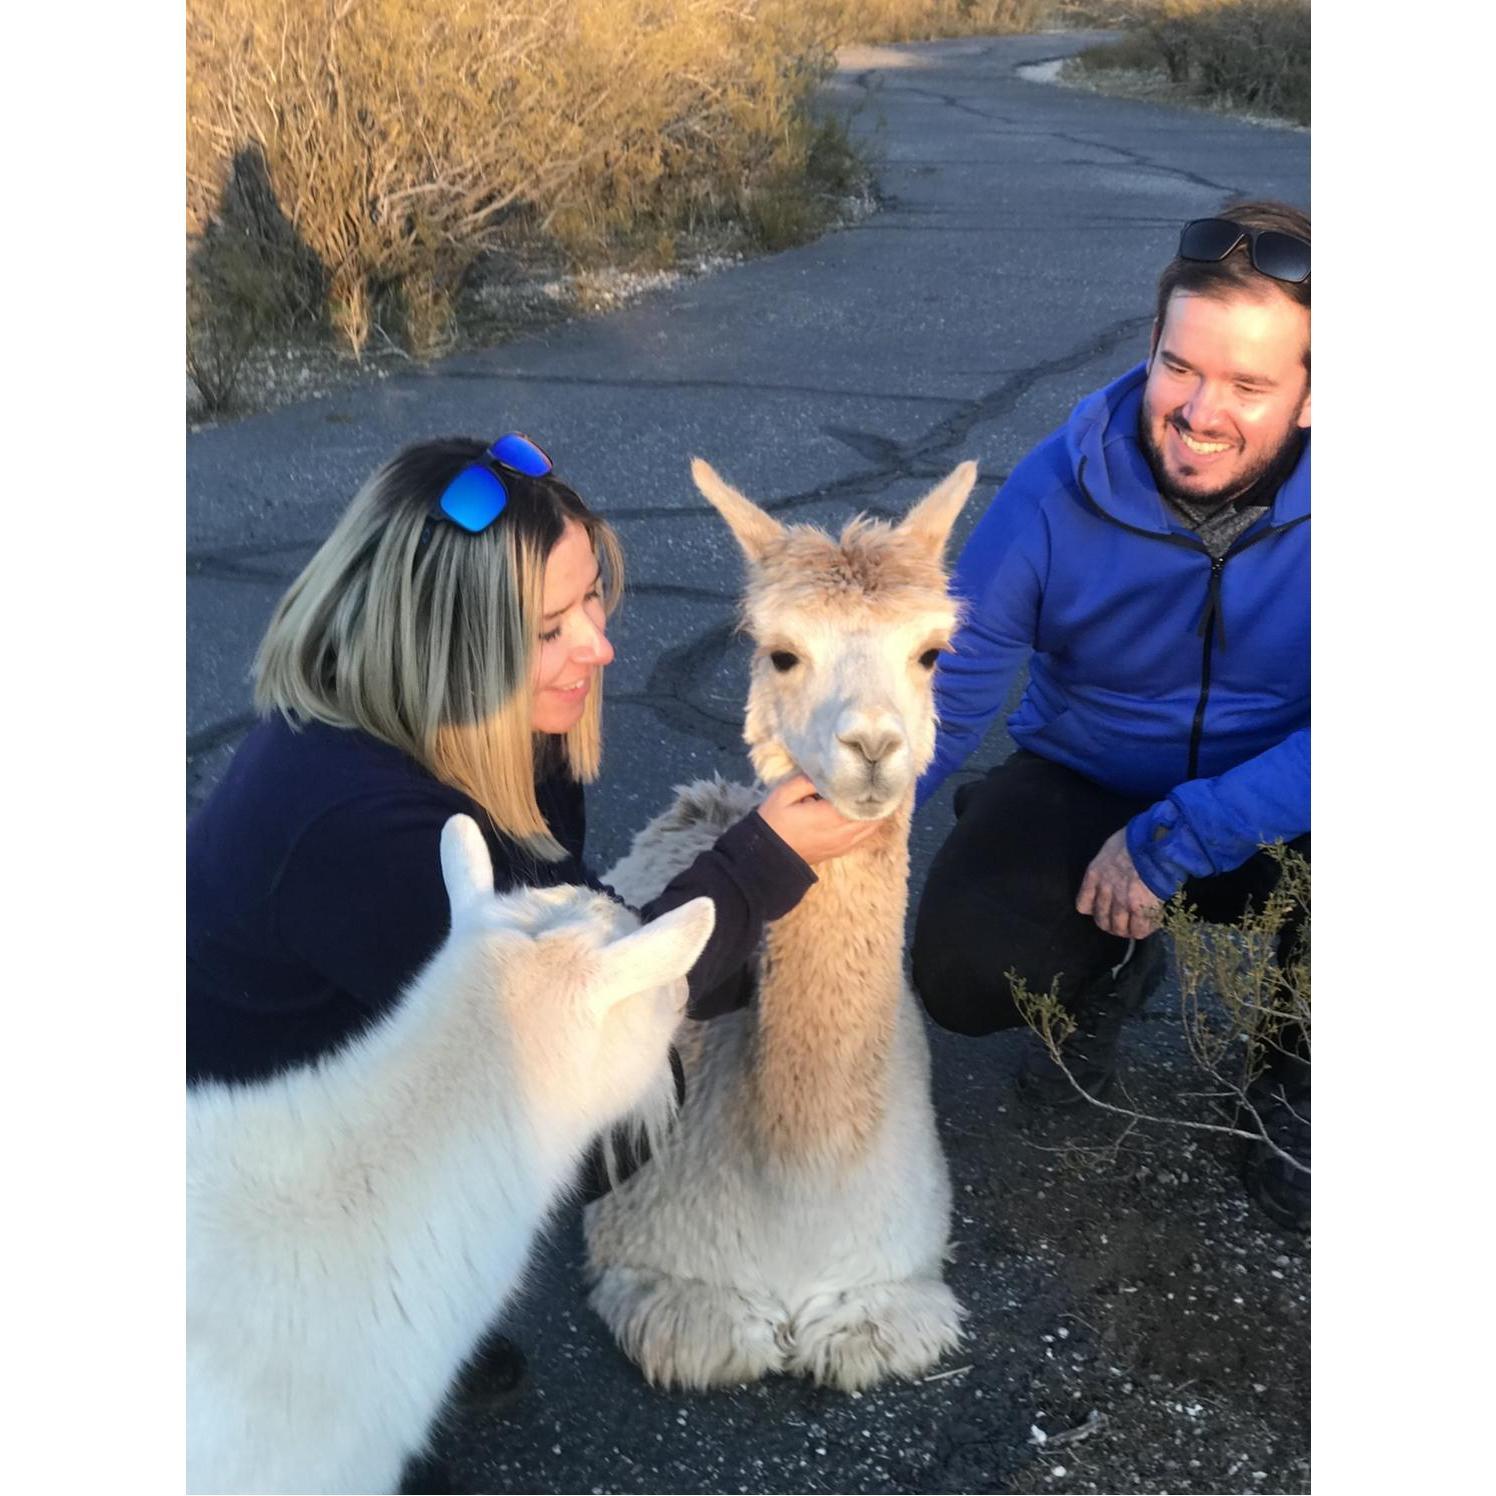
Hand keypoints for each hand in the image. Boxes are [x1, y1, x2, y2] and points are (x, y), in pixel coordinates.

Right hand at [754, 774, 887, 865]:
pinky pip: (865, 835)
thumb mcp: (784, 794)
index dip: (871, 786)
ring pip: (873, 826)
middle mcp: (842, 832)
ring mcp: (844, 844)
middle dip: (878, 797)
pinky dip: (870, 823)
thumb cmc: (774, 822)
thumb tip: (828, 772)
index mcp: (829, 816)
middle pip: (874, 814)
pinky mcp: (842, 850)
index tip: (874, 770)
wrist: (768, 857)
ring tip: (875, 793)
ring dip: (876, 811)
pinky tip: (866, 810)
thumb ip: (807, 781)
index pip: (862, 800)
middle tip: (877, 779)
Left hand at [1076, 828, 1162, 939]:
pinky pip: (1139, 930)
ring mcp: (1122, 901)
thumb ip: (1108, 865)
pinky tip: (1149, 925)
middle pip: (1101, 921)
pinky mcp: (1141, 908)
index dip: (1094, 911)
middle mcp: (1105, 891)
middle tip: (1121, 923)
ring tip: (1135, 927)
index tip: (1103, 910)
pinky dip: (1143, 930)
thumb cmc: (1136, 839)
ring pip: (1118, 928)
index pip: (1083, 906)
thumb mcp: (1110, 849)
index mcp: (1094, 875)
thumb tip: (1116, 874)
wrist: (1155, 841)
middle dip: (1111, 925)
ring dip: (1126, 931)